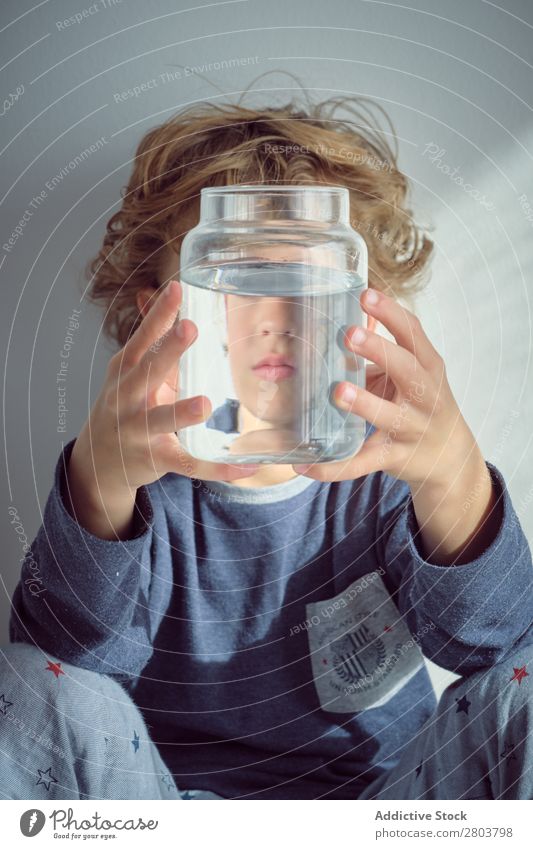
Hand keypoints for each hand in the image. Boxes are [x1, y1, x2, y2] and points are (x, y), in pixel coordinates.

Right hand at [69, 279, 259, 509]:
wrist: (99, 460)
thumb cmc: (124, 405)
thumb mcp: (131, 372)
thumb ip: (153, 339)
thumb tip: (163, 293)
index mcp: (126, 371)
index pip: (142, 338)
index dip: (159, 315)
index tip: (177, 289)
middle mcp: (127, 399)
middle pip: (147, 372)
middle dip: (168, 351)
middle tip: (190, 328)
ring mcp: (139, 430)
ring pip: (162, 420)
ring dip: (182, 413)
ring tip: (205, 404)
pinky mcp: (156, 458)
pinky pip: (189, 463)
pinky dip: (218, 467)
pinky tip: (246, 467)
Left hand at [294, 287, 481, 487]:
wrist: (449, 456)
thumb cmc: (421, 403)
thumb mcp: (413, 372)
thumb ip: (382, 349)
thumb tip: (341, 315)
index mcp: (428, 367)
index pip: (414, 334)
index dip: (391, 313)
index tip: (366, 294)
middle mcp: (425, 396)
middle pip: (408, 370)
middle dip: (380, 351)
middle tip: (349, 334)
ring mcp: (411, 428)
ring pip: (388, 416)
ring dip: (364, 404)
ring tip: (338, 392)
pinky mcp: (394, 457)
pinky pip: (362, 463)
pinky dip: (334, 466)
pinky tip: (305, 464)